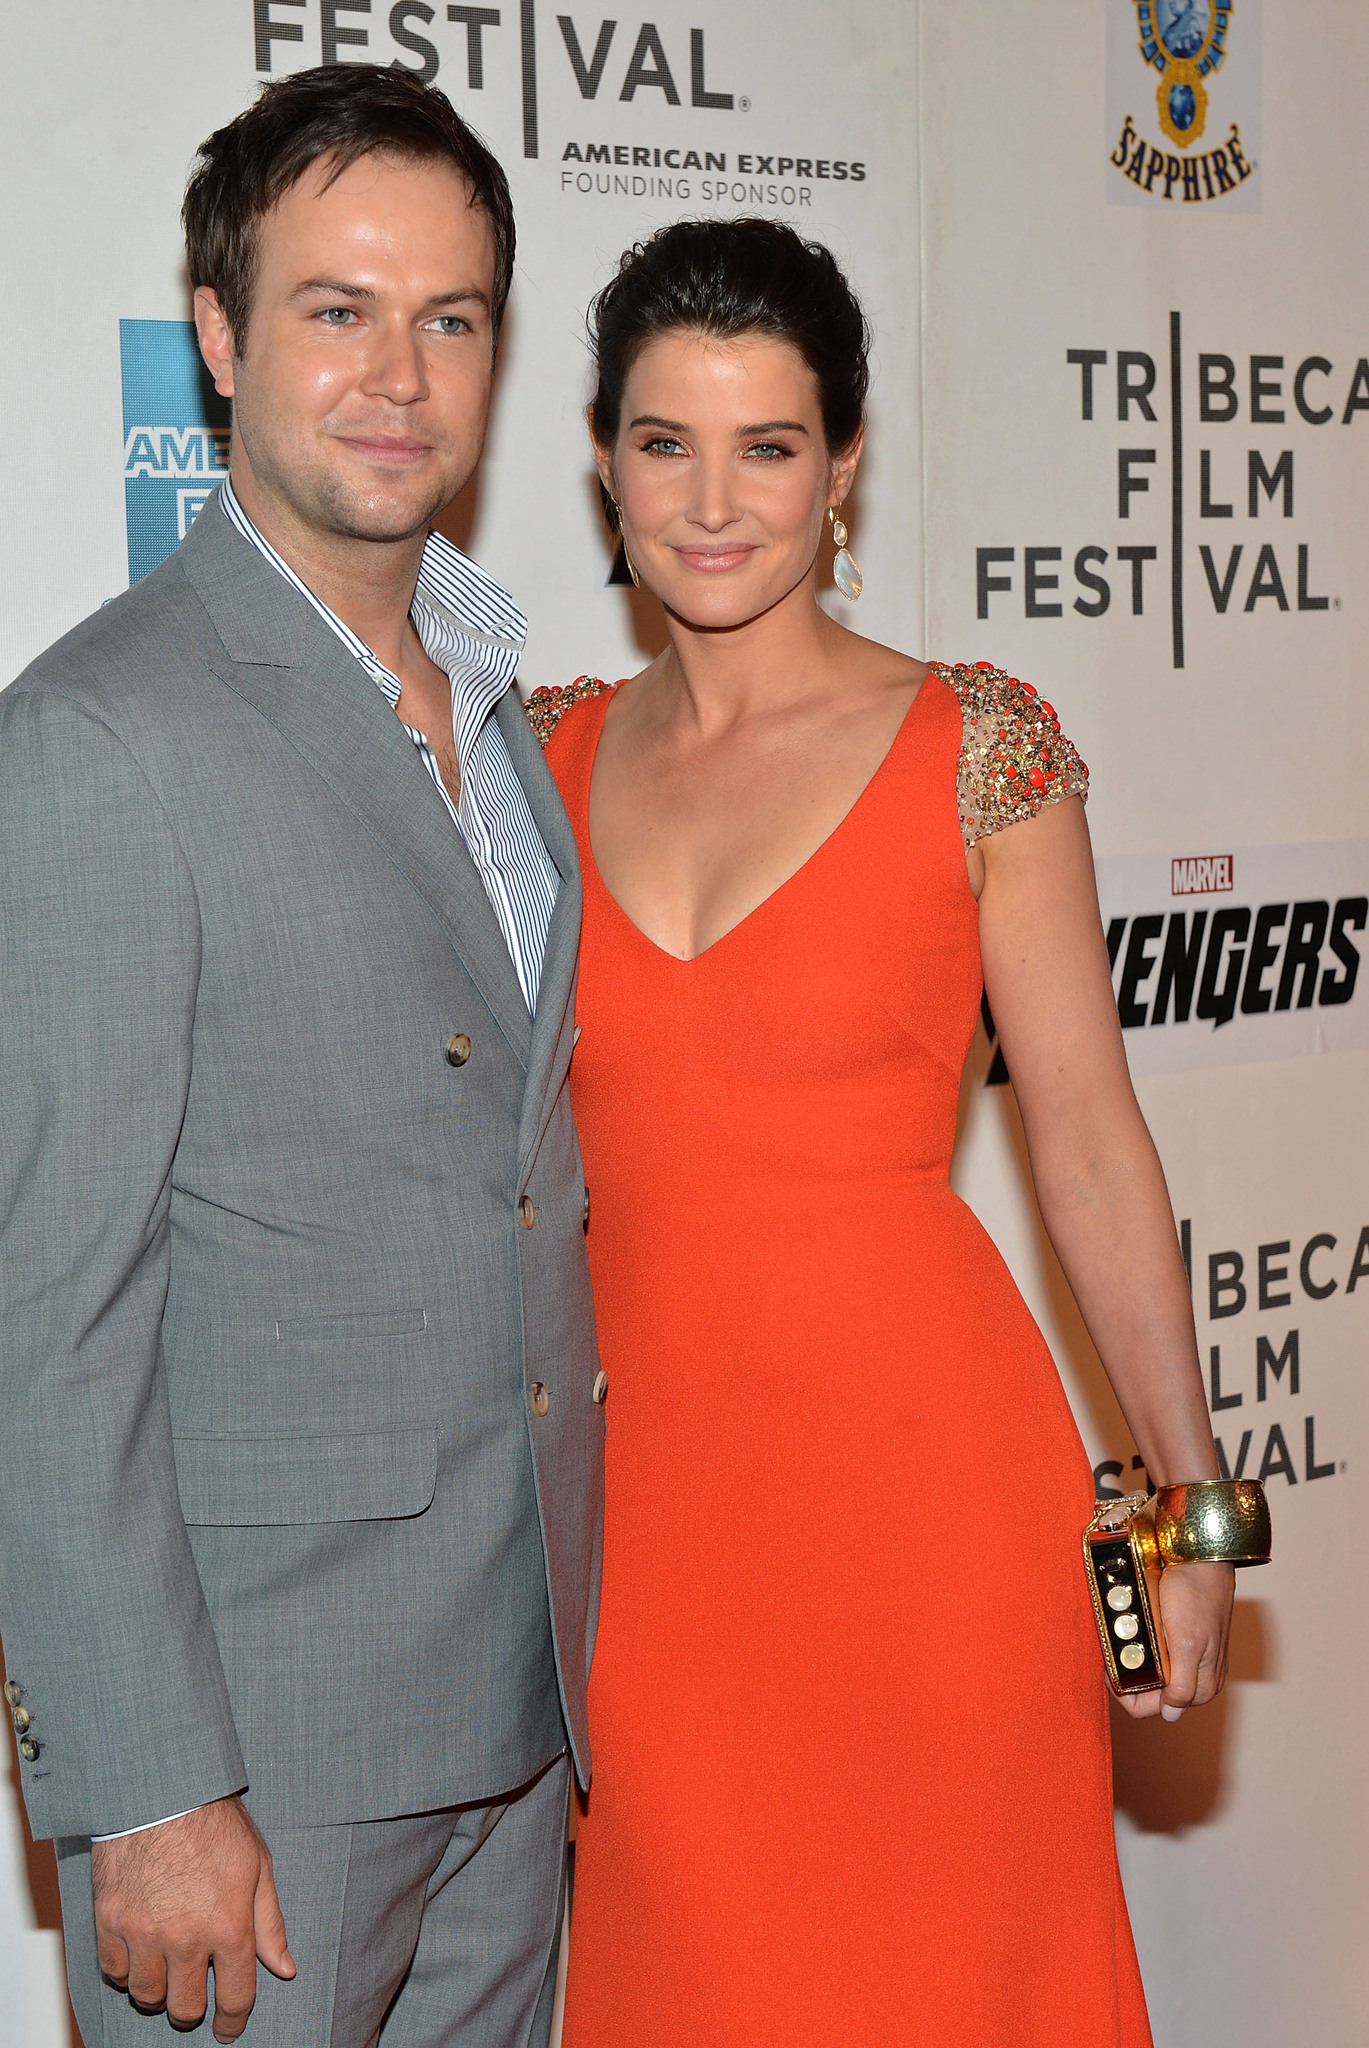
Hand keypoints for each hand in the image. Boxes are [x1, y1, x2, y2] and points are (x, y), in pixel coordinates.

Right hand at [92, 1794, 294, 2039]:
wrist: (163, 1789)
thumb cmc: (214, 1822)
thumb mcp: (258, 1866)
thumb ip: (269, 1923)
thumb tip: (285, 1968)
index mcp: (229, 1927)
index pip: (235, 1999)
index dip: (233, 2022)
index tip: (229, 2028)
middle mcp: (187, 1939)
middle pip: (185, 2008)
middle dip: (193, 2009)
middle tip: (195, 1996)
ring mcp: (145, 1933)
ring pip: (146, 1996)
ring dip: (158, 1991)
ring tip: (166, 1970)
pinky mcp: (111, 1921)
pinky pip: (115, 1970)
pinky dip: (126, 1969)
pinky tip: (139, 1951)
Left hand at [1113, 1559, 1234, 1721]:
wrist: (1202, 1558)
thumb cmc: (1196, 1596)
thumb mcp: (1187, 1644)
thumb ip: (1182, 1685)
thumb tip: (1171, 1716)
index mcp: (1200, 1687)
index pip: (1148, 1708)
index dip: (1122, 1692)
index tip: (1107, 1668)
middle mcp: (1197, 1678)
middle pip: (1148, 1691)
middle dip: (1126, 1673)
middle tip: (1110, 1648)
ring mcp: (1191, 1660)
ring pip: (1151, 1672)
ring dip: (1132, 1657)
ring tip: (1121, 1634)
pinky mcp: (1184, 1641)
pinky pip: (1156, 1652)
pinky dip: (1141, 1643)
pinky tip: (1135, 1627)